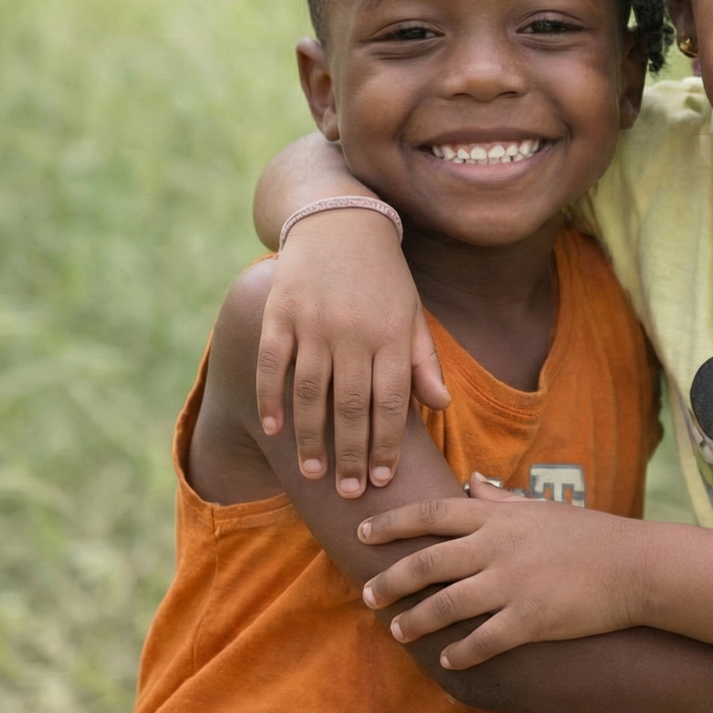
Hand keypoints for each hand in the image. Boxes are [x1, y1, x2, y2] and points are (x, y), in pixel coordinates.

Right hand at [254, 210, 449, 495]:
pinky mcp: (281, 312)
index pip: (391, 403)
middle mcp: (353, 332)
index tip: (384, 480)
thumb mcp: (413, 313)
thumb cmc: (384, 277)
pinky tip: (275, 431)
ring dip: (311, 439)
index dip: (387, 445)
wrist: (341, 220)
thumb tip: (440, 408)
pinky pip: (274, 365)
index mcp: (392, 335)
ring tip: (313, 474)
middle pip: (351, 406)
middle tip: (349, 493)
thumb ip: (424, 362)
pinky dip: (272, 400)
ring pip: (310, 393)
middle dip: (350, 455)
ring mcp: (314, 322)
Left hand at [359, 473, 641, 668]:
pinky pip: (484, 640)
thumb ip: (500, 500)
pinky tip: (449, 659)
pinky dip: (462, 652)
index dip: (393, 524)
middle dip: (392, 579)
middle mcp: (498, 547)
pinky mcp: (531, 619)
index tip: (363, 534)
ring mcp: (514, 583)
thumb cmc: (590, 534)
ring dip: (416, 620)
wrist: (636, 566)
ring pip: (447, 604)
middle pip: (428, 562)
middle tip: (368, 595)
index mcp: (499, 517)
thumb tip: (472, 483)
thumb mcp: (541, 508)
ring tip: (399, 631)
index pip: (433, 514)